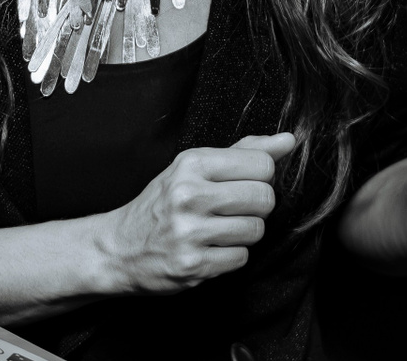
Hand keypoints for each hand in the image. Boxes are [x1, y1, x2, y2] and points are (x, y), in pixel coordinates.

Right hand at [96, 132, 293, 293]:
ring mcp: (190, 231)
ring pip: (256, 230)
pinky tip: (210, 248)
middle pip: (264, 198)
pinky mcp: (192, 264)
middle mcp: (189, 195)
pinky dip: (231, 256)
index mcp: (191, 163)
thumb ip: (243, 152)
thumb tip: (288, 141)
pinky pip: (241, 258)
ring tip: (219, 230)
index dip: (260, 177)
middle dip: (256, 206)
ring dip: (244, 233)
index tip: (242, 183)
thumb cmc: (162, 204)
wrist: (118, 247)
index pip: (262, 164)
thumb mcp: (194, 168)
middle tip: (233, 209)